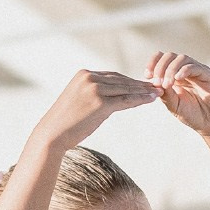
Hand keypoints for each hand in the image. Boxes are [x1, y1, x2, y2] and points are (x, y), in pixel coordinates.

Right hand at [33, 69, 159, 153]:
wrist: (52, 135)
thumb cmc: (65, 123)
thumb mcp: (80, 101)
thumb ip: (95, 94)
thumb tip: (114, 99)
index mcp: (84, 74)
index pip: (113, 76)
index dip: (130, 80)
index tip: (143, 83)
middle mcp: (89, 78)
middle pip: (121, 80)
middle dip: (140, 84)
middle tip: (156, 85)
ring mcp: (95, 89)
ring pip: (125, 89)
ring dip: (143, 91)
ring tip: (157, 92)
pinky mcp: (100, 103)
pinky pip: (125, 100)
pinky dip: (140, 100)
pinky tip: (150, 99)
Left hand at [145, 53, 209, 141]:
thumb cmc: (194, 115)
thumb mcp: (174, 106)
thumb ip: (165, 95)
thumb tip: (155, 82)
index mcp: (176, 76)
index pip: (163, 60)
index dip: (153, 63)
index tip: (147, 75)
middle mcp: (187, 71)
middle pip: (171, 56)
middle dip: (160, 66)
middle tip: (157, 80)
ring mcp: (198, 72)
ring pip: (182, 58)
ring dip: (171, 69)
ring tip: (167, 84)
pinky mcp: (209, 76)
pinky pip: (195, 67)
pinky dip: (184, 70)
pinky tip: (177, 79)